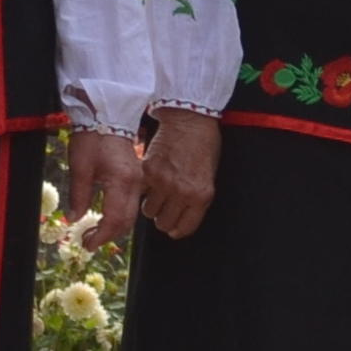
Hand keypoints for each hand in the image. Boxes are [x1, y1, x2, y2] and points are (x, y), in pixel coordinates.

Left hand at [66, 128, 143, 241]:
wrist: (107, 116)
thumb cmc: (91, 138)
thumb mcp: (79, 168)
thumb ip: (78, 196)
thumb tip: (74, 219)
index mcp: (121, 182)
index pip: (115, 219)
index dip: (101, 236)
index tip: (87, 244)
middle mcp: (136, 184)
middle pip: (127, 221)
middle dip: (108, 235)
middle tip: (87, 241)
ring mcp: (140, 181)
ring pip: (131, 214)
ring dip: (114, 227)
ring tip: (93, 232)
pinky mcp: (138, 178)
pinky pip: (133, 203)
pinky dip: (120, 215)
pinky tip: (105, 217)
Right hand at [142, 109, 220, 240]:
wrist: (191, 121)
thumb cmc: (204, 144)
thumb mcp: (209, 176)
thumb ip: (197, 198)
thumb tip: (183, 216)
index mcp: (201, 195)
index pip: (185, 227)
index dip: (178, 230)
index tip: (175, 228)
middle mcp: (181, 192)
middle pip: (164, 223)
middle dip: (164, 219)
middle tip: (165, 209)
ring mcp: (163, 182)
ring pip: (149, 211)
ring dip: (152, 205)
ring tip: (158, 194)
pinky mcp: (148, 171)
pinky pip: (142, 191)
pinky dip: (145, 190)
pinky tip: (152, 181)